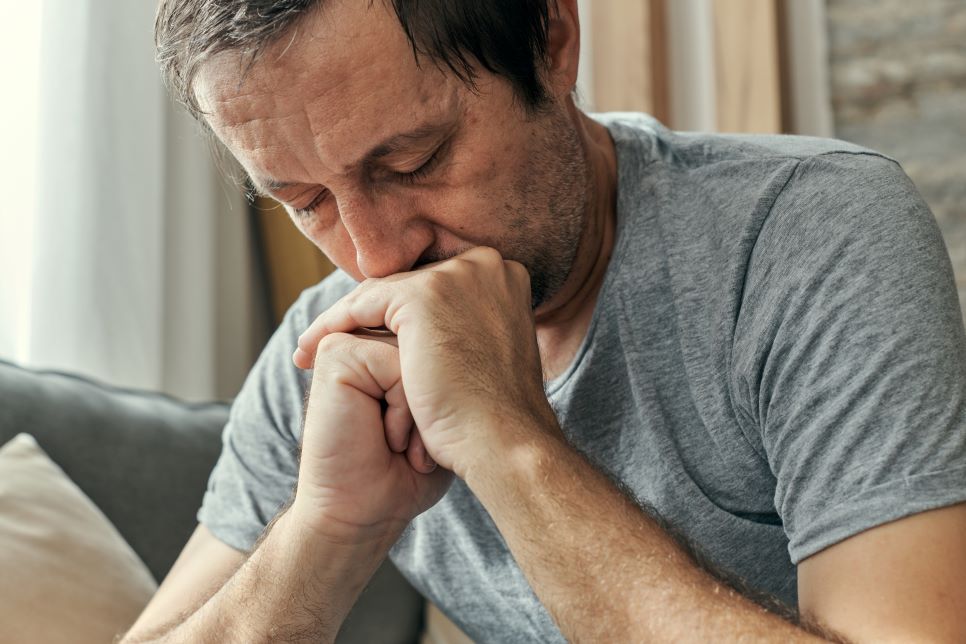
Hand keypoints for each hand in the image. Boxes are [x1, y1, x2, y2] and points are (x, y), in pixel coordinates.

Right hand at [292, 332, 451, 543]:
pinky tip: (387, 438)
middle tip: (405, 448)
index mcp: (390, 351)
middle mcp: (368, 341)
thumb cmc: (407, 474)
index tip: (415, 443)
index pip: (441, 346)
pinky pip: (396, 364)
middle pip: (430, 345)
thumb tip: (473, 336)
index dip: (443, 398)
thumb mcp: (440, 416)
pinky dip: (402, 410)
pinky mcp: (336, 356)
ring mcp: (349, 346)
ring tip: (399, 444)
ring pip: (417, 352)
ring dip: (419, 409)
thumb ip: (447, 374)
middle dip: (430, 402)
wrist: (365, 513)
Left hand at [293, 247, 559, 478]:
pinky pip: (362, 305)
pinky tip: (311, 348)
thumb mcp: (488, 357)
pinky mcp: (424, 295)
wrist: (504, 445)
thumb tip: (442, 328)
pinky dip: (333, 325)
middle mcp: (485, 265)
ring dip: (343, 321)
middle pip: (406, 285)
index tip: (368, 340)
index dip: (397, 315)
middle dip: (368, 315)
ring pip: (381, 293)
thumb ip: (467, 329)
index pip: (434, 285)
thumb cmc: (497, 417)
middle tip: (330, 341)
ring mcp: (456, 276)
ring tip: (312, 350)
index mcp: (504, 276)